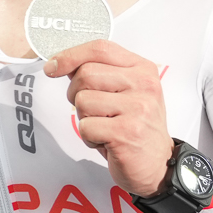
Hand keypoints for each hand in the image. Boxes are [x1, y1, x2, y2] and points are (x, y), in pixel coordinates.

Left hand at [44, 40, 172, 198]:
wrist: (159, 164)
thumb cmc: (136, 127)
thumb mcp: (126, 92)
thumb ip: (101, 74)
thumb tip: (62, 62)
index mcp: (143, 69)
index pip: (100, 48)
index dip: (70, 55)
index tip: (52, 67)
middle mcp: (144, 84)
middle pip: (86, 74)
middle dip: (76, 94)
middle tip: (93, 111)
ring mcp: (137, 108)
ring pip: (83, 100)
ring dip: (85, 118)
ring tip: (105, 127)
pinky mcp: (126, 132)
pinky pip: (85, 126)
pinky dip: (89, 137)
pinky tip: (107, 142)